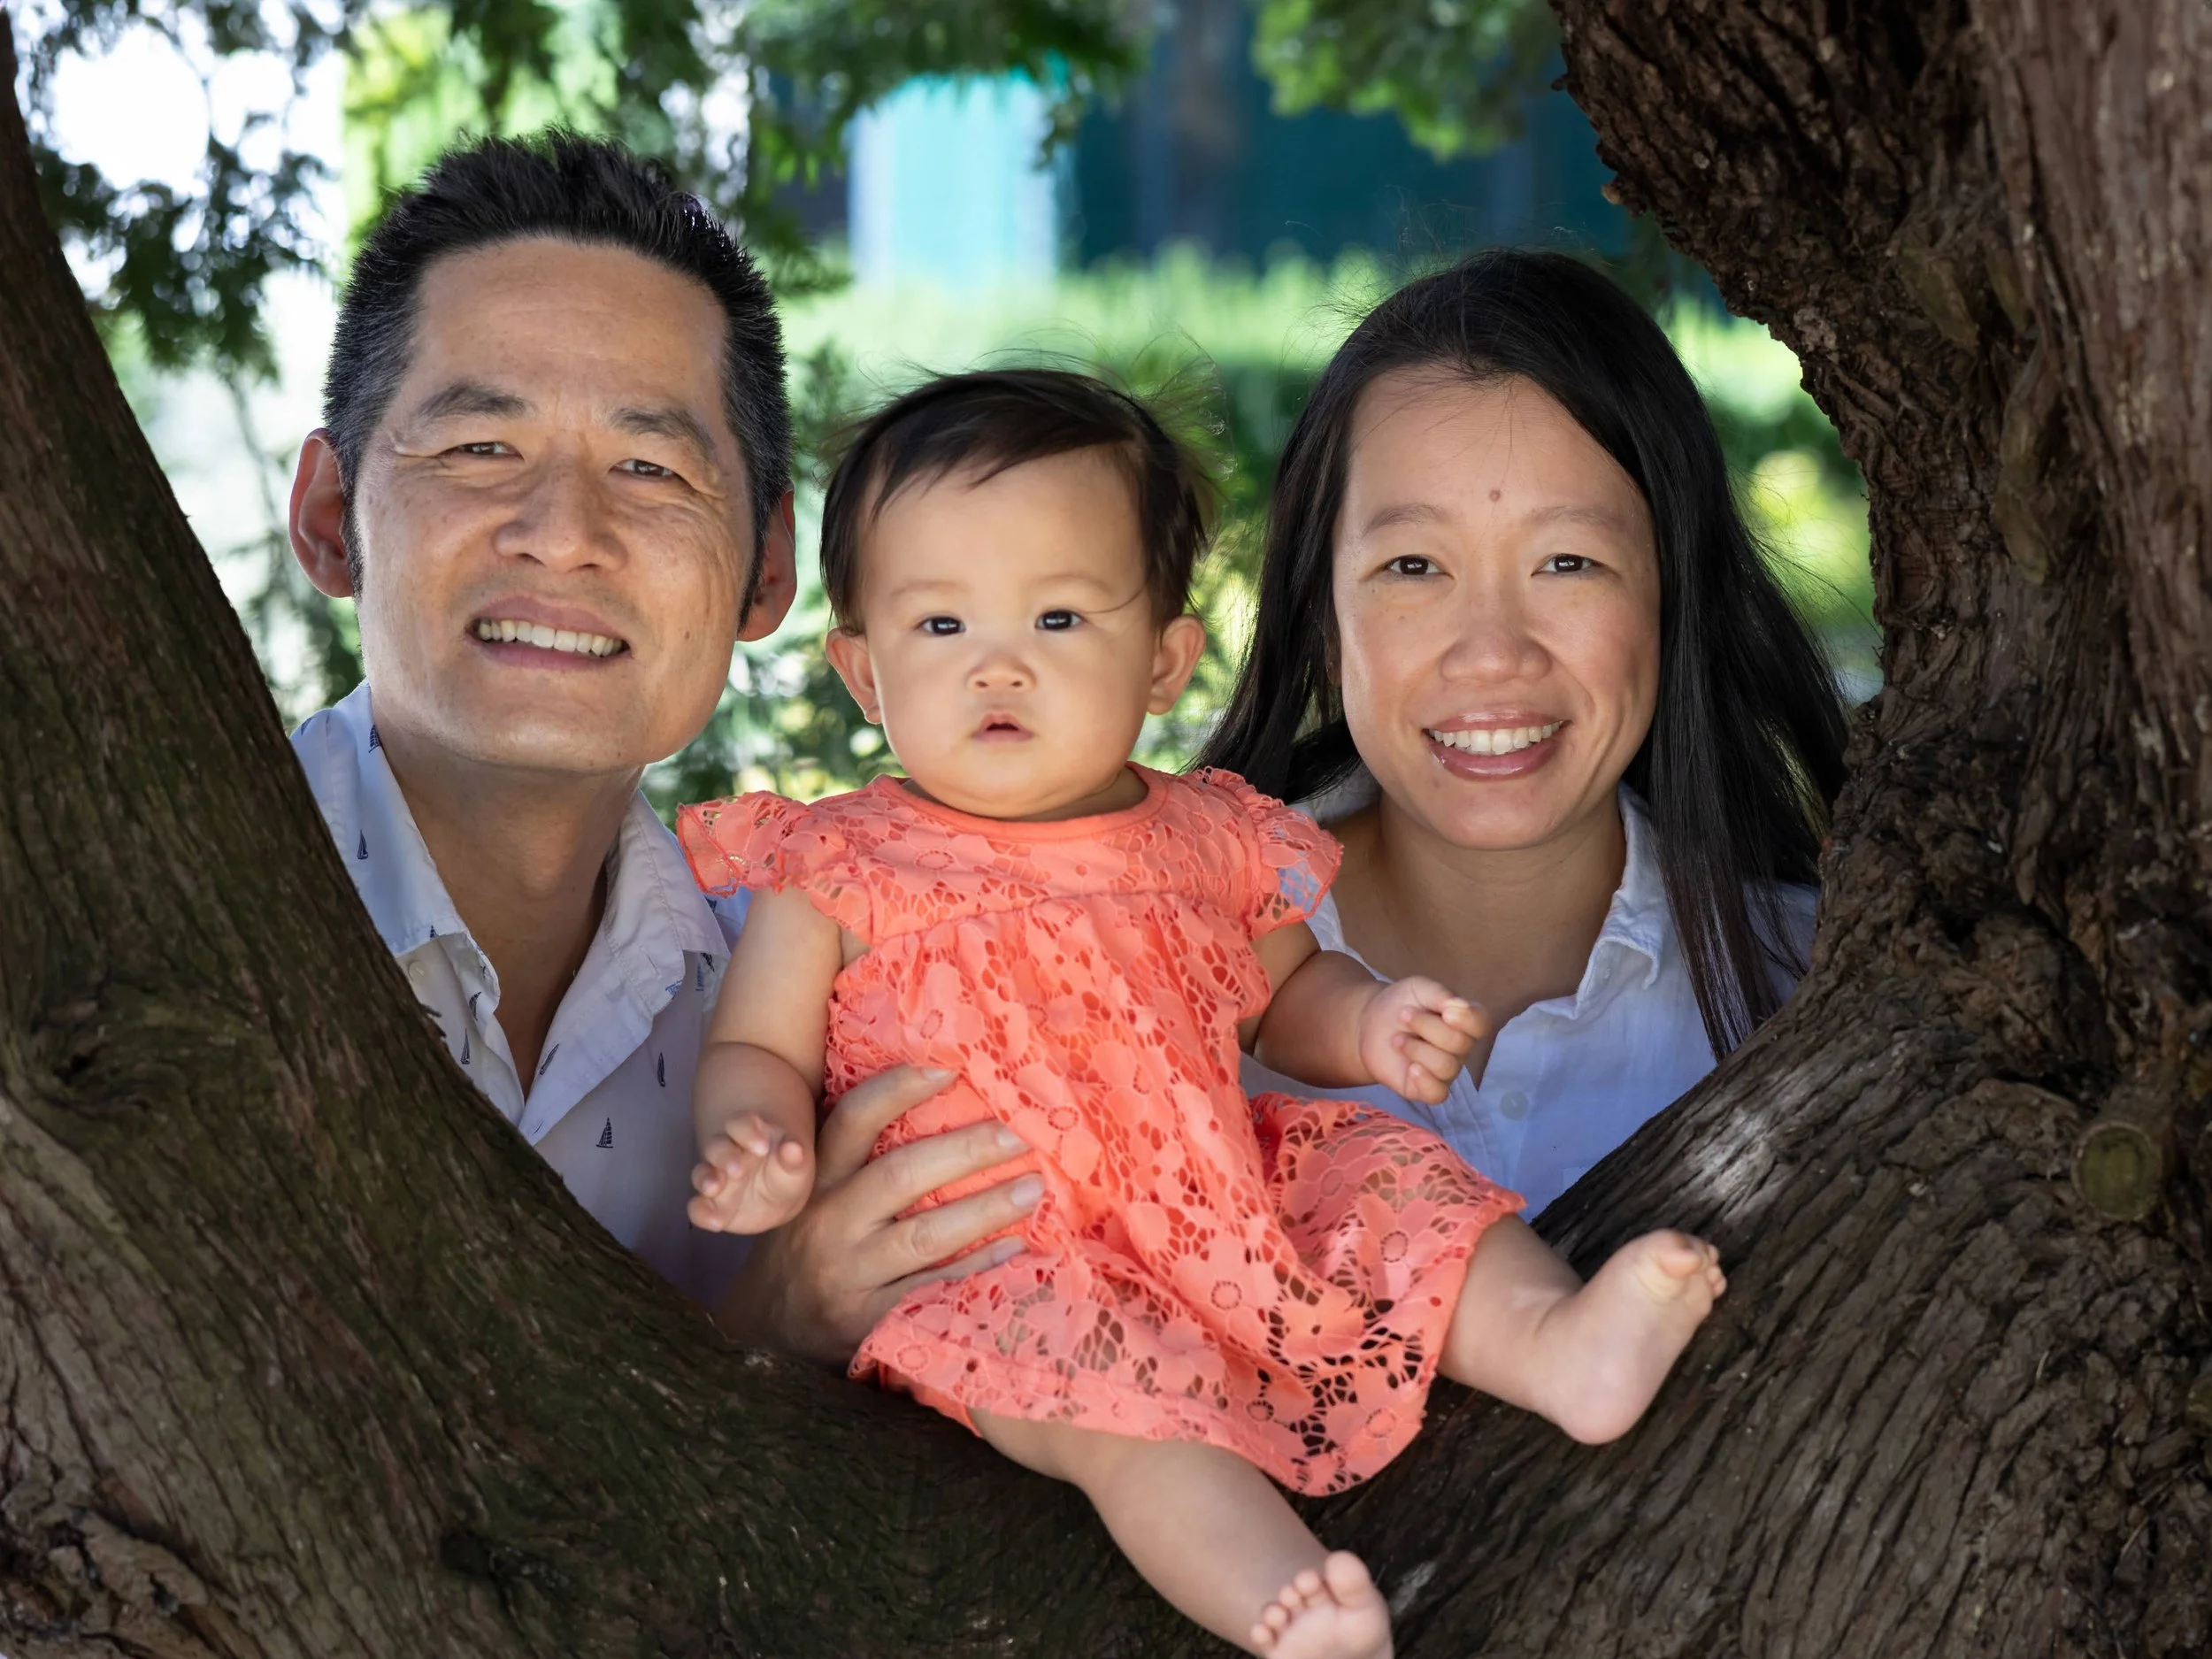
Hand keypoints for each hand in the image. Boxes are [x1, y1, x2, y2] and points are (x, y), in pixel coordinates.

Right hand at [689, 1110, 815, 1234]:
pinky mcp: (710, 1204)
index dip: (748, 1131)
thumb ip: (795, 1158)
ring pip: (702, 1173)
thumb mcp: (797, 1166)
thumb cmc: (786, 1174)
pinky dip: (702, 1212)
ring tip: (713, 1188)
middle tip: (738, 1170)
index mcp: (750, 1135)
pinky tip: (715, 1222)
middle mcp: (727, 1153)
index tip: (763, 1147)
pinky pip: (698, 1207)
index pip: (741, 1123)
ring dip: (706, 1180)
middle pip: (717, 1146)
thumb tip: (794, 1147)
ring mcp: (716, 1179)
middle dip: (724, 1156)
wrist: (780, 1202)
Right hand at [711, 1065, 1043, 1365]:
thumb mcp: (812, 1194)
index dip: (897, 1091)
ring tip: (1032, 1189)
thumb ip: (855, 1156)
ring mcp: (848, 1275)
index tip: (949, 1068)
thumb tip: (939, 1095)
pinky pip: (934, 1289)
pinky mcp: (867, 1322)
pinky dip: (979, 1267)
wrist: (767, 1332)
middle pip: (901, 1176)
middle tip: (1017, 1134)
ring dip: (985, 1209)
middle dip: (965, 1151)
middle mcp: (827, 1222)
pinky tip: (1016, 1248)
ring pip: (924, 1235)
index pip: (851, 1122)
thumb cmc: (807, 1245)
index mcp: (815, 1180)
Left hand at [1357, 976, 1486, 1103]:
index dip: (1468, 1019)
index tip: (1446, 1012)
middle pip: (1459, 1044)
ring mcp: (1445, 1070)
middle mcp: (1460, 1048)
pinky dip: (1425, 1081)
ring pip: (1446, 1067)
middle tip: (1403, 1015)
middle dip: (1427, 1026)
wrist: (1370, 1023)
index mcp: (1463, 1021)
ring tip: (1397, 1039)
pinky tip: (1410, 1068)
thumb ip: (1440, 994)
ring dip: (1416, 1049)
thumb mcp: (1418, 988)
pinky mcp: (1425, 1089)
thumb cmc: (1401, 1003)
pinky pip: (1437, 1093)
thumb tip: (1461, 1006)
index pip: (1480, 1023)